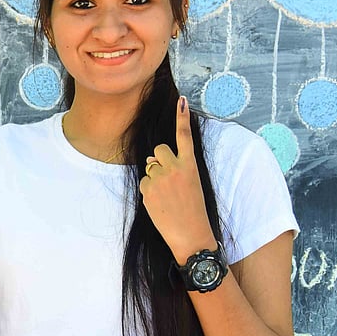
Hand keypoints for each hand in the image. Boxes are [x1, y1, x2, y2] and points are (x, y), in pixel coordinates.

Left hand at [138, 96, 216, 261]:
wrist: (191, 235)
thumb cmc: (193, 211)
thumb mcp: (192, 184)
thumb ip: (176, 168)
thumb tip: (152, 159)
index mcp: (191, 166)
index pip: (185, 137)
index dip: (182, 118)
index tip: (182, 100)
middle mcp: (175, 168)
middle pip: (158, 151)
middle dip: (158, 161)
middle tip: (167, 180)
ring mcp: (160, 178)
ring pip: (149, 167)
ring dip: (153, 177)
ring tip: (166, 196)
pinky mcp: (148, 189)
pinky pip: (143, 182)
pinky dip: (148, 191)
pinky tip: (159, 204)